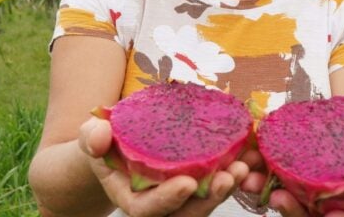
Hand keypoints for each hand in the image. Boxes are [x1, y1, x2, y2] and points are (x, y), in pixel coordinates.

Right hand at [78, 117, 250, 216]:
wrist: (117, 145)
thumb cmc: (103, 141)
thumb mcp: (91, 136)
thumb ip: (91, 137)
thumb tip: (99, 134)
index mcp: (130, 198)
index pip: (148, 209)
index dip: (168, 199)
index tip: (188, 183)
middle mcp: (158, 204)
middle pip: (187, 212)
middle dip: (210, 197)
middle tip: (230, 175)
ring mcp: (180, 196)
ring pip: (207, 201)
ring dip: (230, 185)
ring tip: (247, 165)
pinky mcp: (197, 183)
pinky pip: (218, 183)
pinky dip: (236, 171)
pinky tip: (252, 154)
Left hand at [240, 140, 343, 216]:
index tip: (333, 215)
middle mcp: (330, 212)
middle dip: (293, 210)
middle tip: (279, 198)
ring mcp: (309, 201)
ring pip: (287, 205)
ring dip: (267, 194)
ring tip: (253, 181)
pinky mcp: (292, 184)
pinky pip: (273, 184)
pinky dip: (259, 177)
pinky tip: (246, 166)